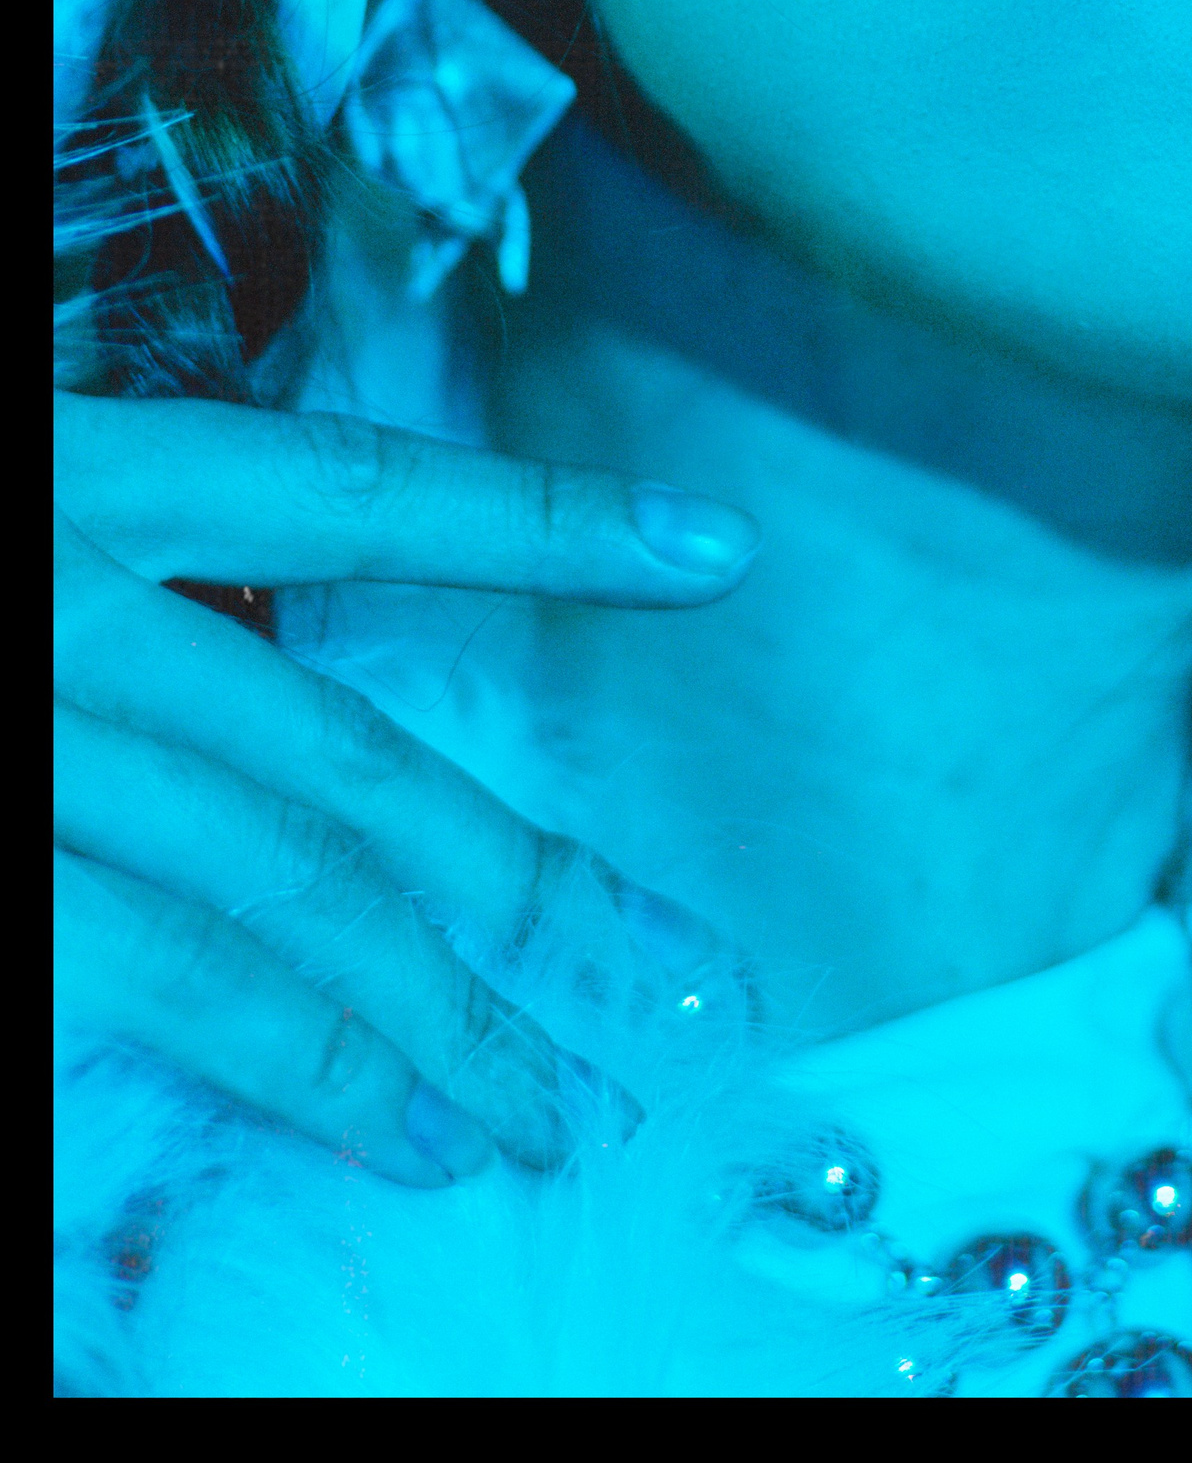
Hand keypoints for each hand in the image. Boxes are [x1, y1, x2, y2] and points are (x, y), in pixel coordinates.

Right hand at [53, 391, 759, 1188]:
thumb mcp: (17, 484)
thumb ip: (139, 543)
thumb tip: (251, 604)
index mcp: (92, 476)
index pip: (353, 489)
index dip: (539, 521)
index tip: (715, 548)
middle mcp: (68, 600)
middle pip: (343, 750)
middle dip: (516, 878)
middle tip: (650, 978)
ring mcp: (27, 746)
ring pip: (275, 888)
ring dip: (427, 1014)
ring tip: (534, 1111)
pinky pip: (152, 980)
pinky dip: (279, 1062)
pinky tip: (375, 1122)